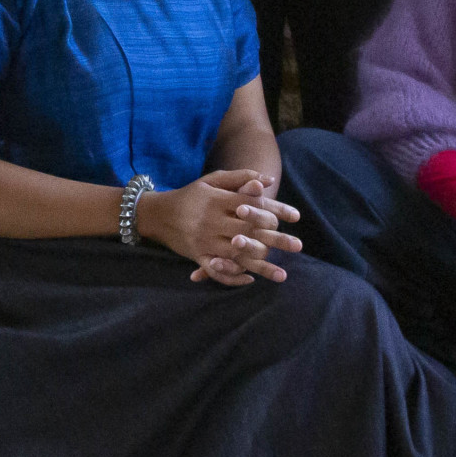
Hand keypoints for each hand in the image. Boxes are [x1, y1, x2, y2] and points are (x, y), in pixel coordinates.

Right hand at [142, 169, 302, 284]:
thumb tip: (268, 181)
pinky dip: (234, 277)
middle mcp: (211, 221)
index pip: (253, 206)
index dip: (275, 211)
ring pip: (237, 255)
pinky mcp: (197, 255)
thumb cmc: (191, 194)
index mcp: (217, 200)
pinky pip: (217, 270)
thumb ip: (241, 177)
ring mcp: (204, 240)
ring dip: (262, 266)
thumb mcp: (213, 180)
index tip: (295, 217)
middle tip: (298, 245)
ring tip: (282, 274)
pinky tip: (251, 279)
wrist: (157, 213)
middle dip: (276, 240)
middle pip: (250, 232)